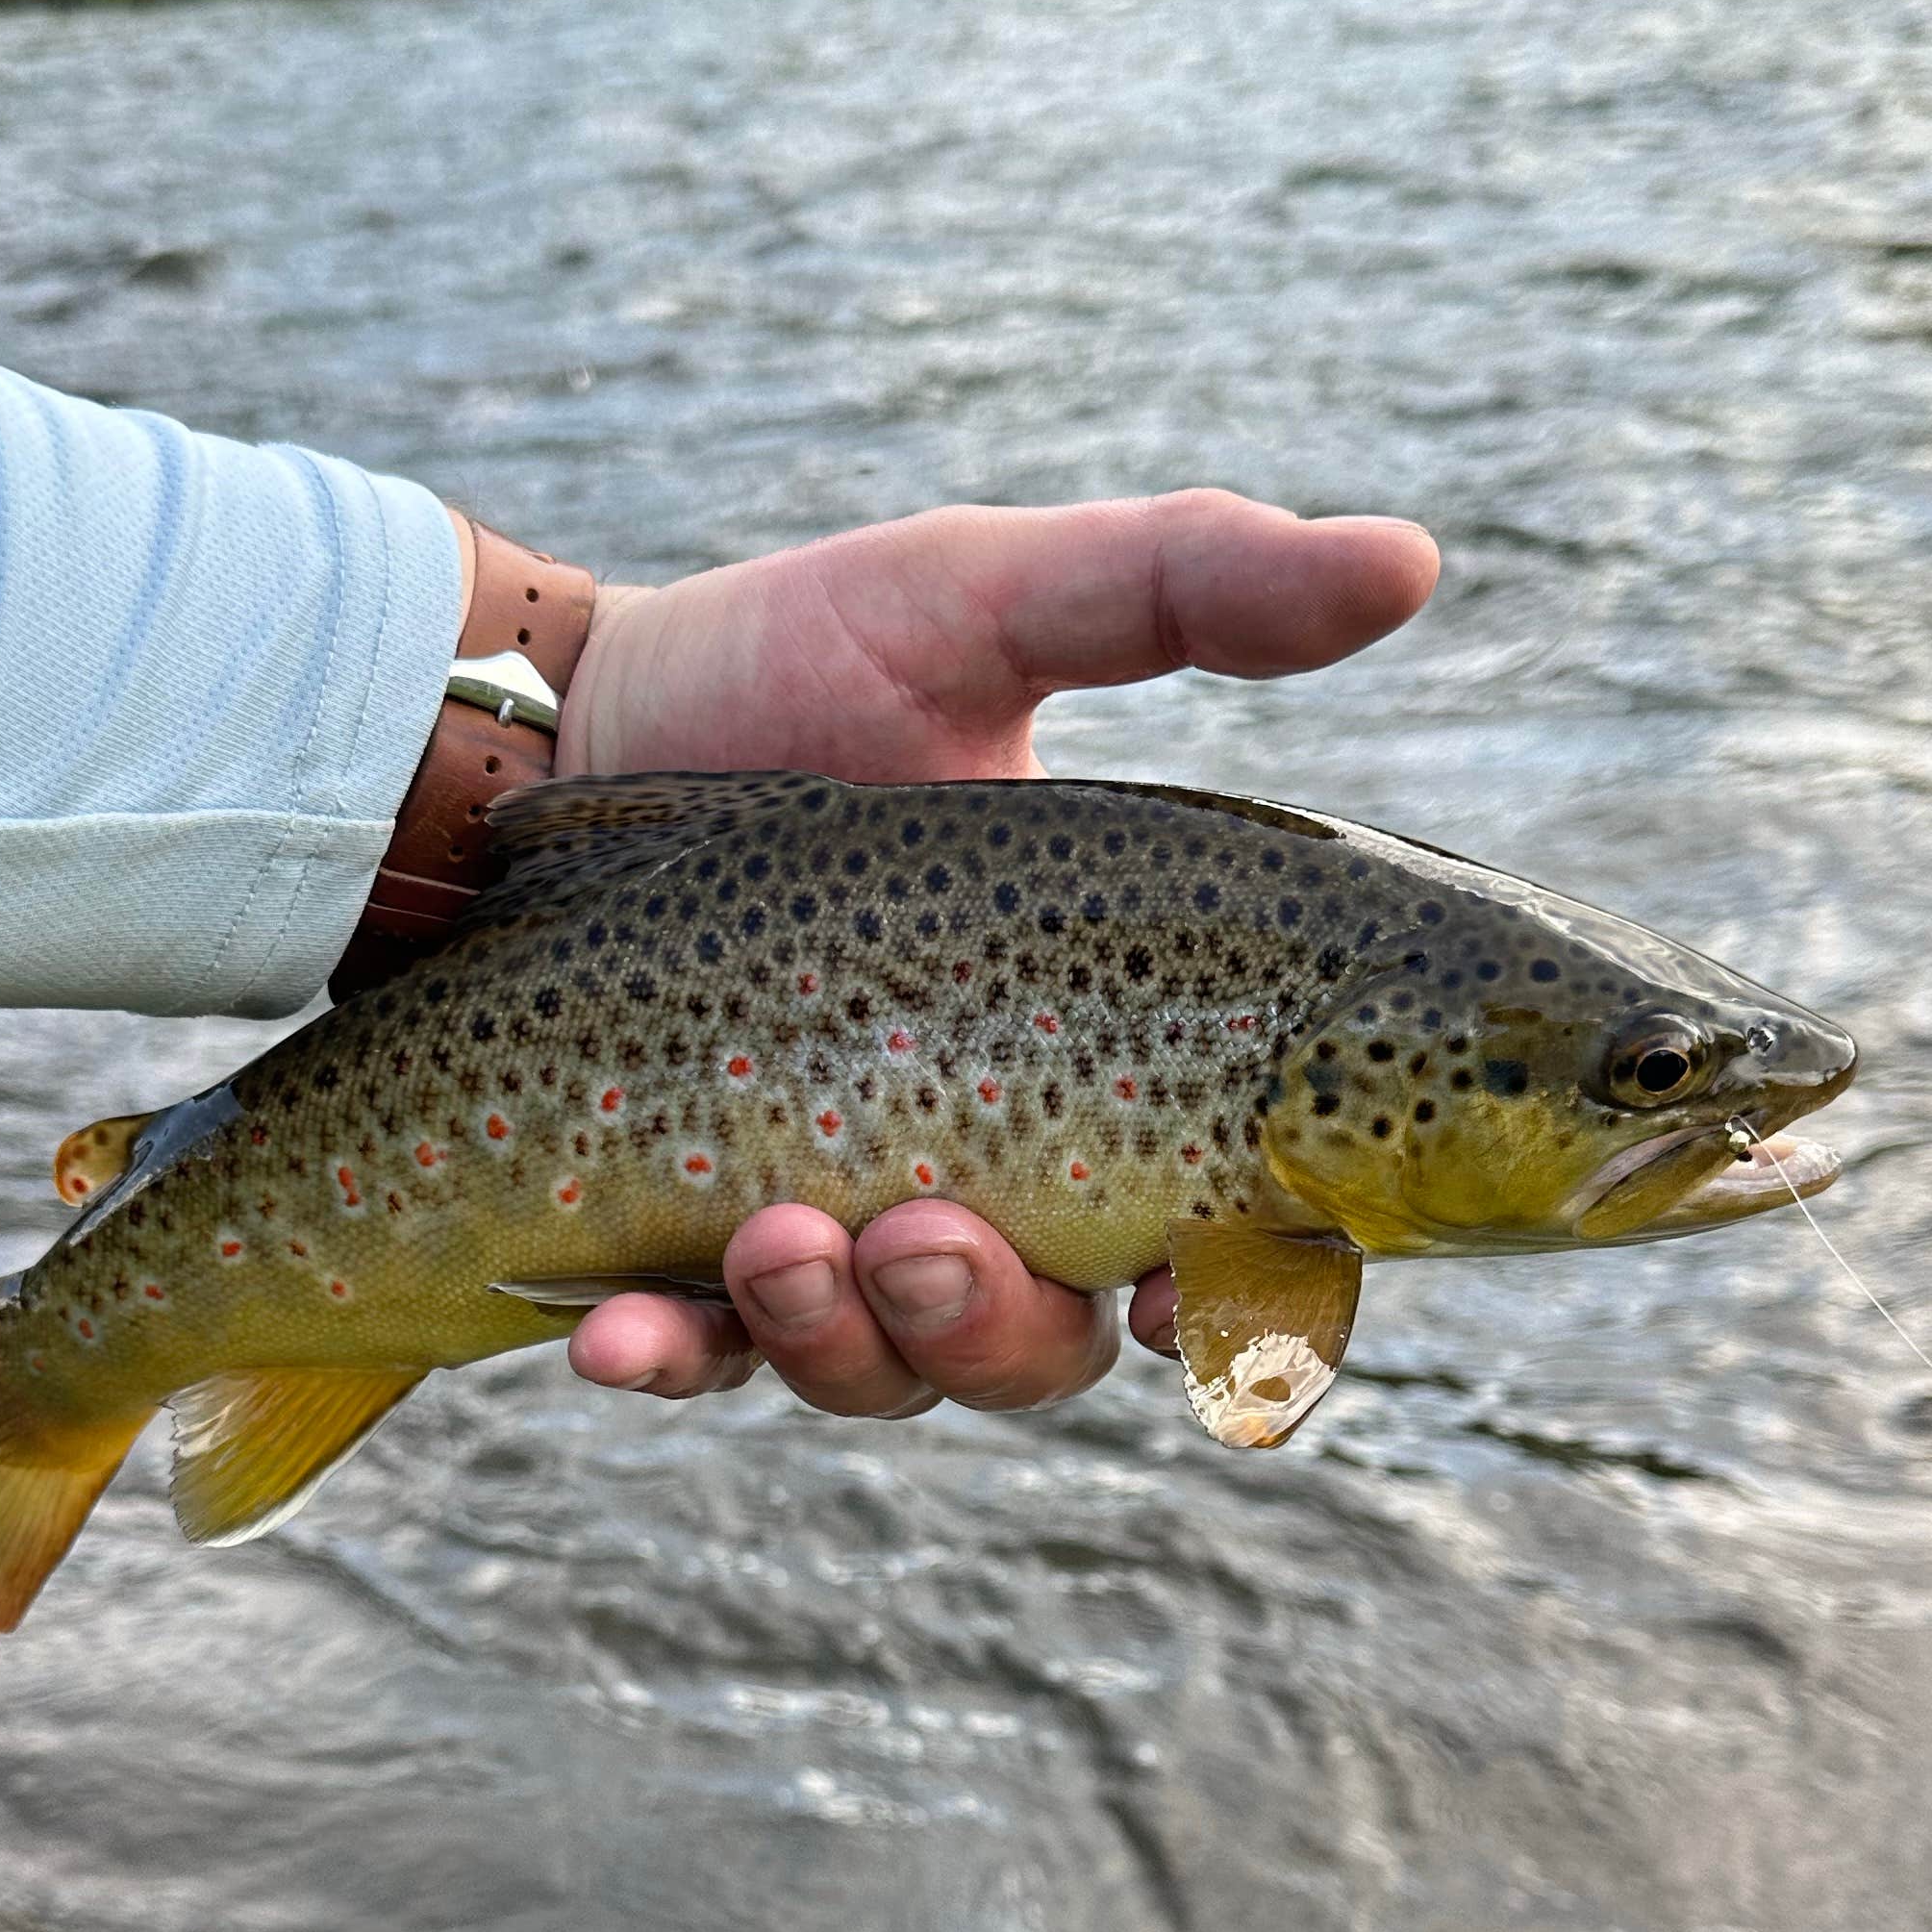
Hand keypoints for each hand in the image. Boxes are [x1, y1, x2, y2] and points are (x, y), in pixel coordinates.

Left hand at [552, 489, 1439, 1416]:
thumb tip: (1409, 559)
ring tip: (776, 1241)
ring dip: (845, 1340)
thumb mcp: (975, 602)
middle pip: (1048, 1343)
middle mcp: (981, 1167)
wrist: (523, 728)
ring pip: (888, 1371)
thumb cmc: (771, 663)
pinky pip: (696, 1363)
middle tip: (925, 1236)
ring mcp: (827, 1226)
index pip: (1223, 1221)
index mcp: (1101, 1049)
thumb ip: (1184, 587)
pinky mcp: (669, 1255)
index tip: (1200, 1292)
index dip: (1243, 1294)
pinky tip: (617, 1335)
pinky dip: (670, 1363)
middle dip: (994, 1323)